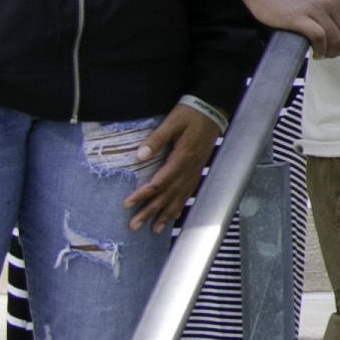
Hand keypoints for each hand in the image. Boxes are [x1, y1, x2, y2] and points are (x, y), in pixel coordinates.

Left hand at [122, 102, 222, 232]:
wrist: (212, 109)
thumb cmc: (191, 114)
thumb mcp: (172, 122)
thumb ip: (156, 139)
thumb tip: (139, 155)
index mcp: (182, 157)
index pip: (159, 182)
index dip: (143, 195)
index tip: (127, 204)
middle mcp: (189, 168)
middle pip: (168, 195)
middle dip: (151, 211)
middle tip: (134, 225)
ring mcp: (195, 170)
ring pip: (179, 197)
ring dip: (165, 214)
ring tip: (154, 229)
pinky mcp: (197, 169)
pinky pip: (188, 192)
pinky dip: (180, 205)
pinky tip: (173, 214)